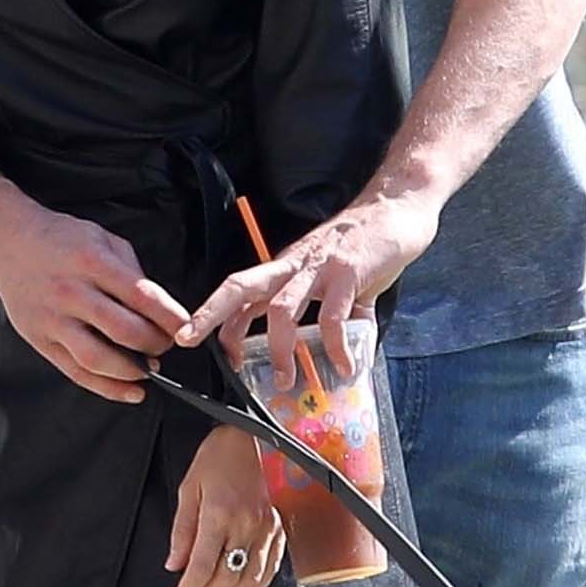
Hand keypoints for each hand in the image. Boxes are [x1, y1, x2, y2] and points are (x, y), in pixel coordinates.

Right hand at [0, 193, 190, 404]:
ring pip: (98, 358)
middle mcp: (71, 292)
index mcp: (91, 262)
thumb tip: (159, 308)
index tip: (186, 328)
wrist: (7, 242)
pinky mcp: (39, 340)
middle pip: (123, 331)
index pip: (141, 296)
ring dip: (133, 371)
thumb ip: (132, 271)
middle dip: (155, 344)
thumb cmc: (60, 239)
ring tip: (150, 369)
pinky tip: (130, 391)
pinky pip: (76, 372)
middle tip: (167, 345)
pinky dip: (107, 388)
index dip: (170, 317)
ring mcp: (52, 319)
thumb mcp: (102, 238)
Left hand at [166, 425, 283, 586]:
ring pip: (249, 580)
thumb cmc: (216, 459)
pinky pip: (269, 569)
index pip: (201, 566)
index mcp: (219, 513)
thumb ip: (182, 531)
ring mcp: (266, 530)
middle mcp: (246, 525)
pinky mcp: (278, 531)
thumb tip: (174, 565)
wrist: (250, 437)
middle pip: (225, 579)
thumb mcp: (188, 490)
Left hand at [177, 187, 437, 388]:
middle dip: (211, 313)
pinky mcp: (348, 273)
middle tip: (188, 339)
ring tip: (284, 381)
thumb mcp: (334, 277)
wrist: (397, 205)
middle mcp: (294, 265)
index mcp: (285, 267)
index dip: (215, 314)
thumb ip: (329, 312)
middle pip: (240, 285)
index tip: (200, 341)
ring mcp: (319, 268)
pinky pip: (333, 318)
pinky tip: (343, 367)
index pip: (239, 289)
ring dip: (278, 350)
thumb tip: (332, 353)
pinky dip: (335, 348)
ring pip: (282, 309)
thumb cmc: (365, 243)